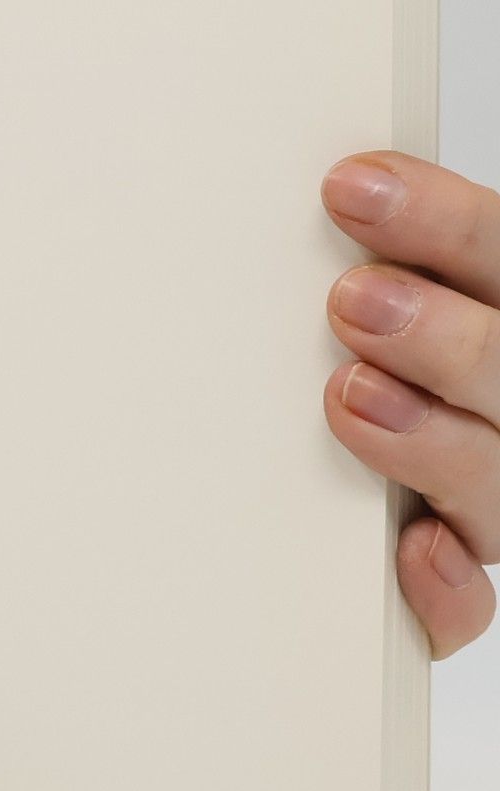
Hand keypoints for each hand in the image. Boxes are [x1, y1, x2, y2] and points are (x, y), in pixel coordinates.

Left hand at [323, 152, 499, 657]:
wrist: (368, 472)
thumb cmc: (365, 361)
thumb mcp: (373, 298)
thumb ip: (365, 261)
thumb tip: (308, 197)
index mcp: (495, 311)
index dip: (444, 222)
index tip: (349, 187)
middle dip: (442, 335)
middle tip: (352, 300)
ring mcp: (492, 489)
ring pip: (497, 478)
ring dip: (430, 437)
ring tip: (351, 396)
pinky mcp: (458, 568)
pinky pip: (469, 602)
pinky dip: (445, 586)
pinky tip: (410, 549)